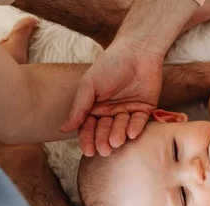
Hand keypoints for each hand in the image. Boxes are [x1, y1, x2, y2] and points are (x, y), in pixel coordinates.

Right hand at [61, 41, 163, 156]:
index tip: (88, 151)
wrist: (136, 51)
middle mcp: (111, 112)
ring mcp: (128, 111)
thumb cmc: (109, 64)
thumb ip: (79, 108)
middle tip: (104, 150)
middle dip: (104, 140)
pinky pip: (139, 121)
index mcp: (95, 107)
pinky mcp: (144, 109)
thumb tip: (64, 129)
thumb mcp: (89, 85)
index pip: (89, 128)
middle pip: (105, 131)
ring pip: (122, 128)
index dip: (88, 140)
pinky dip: (135, 127)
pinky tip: (131, 134)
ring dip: (119, 135)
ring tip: (117, 141)